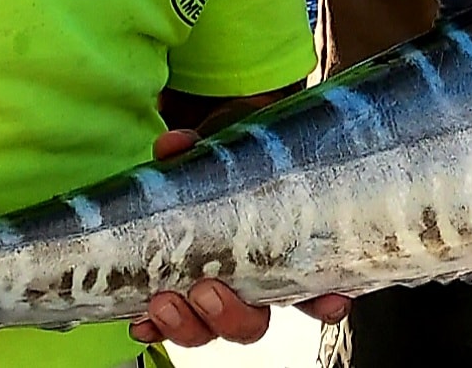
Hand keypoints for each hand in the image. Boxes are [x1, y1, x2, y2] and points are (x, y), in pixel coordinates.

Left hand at [128, 132, 349, 348]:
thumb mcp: (232, 142)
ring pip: (209, 330)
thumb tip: (176, 145)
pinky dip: (153, 328)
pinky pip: (167, 325)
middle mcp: (251, 279)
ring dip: (187, 325)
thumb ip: (210, 144)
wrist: (198, 158)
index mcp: (281, 247)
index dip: (324, 300)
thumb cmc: (235, 152)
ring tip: (164, 301)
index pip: (313, 284)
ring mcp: (215, 289)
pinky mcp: (177, 290)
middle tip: (208, 289)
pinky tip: (141, 322)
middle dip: (229, 316)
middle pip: (252, 322)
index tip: (330, 301)